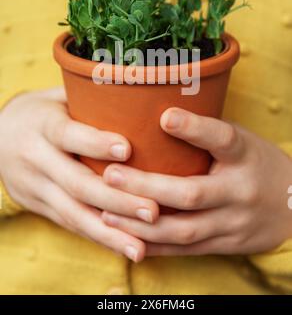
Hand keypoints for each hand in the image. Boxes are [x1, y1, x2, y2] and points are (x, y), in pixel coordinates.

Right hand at [0, 88, 158, 260]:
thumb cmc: (42, 112)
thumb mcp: (57, 97)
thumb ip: (91, 96)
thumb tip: (142, 85)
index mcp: (42, 125)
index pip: (68, 134)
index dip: (96, 143)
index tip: (128, 150)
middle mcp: (35, 158)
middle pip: (76, 182)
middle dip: (116, 200)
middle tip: (153, 209)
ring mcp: (35, 186)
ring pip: (72, 213)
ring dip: (108, 232)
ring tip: (141, 247)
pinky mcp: (38, 206)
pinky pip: (69, 224)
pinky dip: (97, 237)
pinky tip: (123, 246)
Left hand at [102, 107, 291, 255]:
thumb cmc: (254, 163)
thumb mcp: (240, 139)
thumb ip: (206, 132)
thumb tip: (154, 112)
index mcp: (244, 155)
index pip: (222, 139)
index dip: (194, 127)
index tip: (164, 116)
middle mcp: (239, 191)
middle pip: (191, 193)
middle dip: (146, 186)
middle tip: (111, 174)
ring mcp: (233, 223)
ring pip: (183, 229)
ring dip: (141, 223)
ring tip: (107, 211)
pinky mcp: (225, 244)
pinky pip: (186, 250)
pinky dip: (154, 246)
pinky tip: (127, 238)